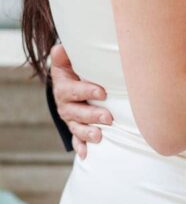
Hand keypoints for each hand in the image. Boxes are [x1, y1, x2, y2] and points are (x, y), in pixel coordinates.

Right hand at [50, 44, 111, 158]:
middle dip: (93, 116)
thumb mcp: (68, 61)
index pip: (74, 91)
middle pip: (77, 113)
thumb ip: (64, 56)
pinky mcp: (75, 128)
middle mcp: (65, 106)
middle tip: (109, 118)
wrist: (69, 84)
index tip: (103, 92)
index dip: (87, 91)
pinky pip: (76, 140)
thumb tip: (60, 48)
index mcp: (64, 88)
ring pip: (77, 128)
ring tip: (100, 136)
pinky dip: (81, 147)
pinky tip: (86, 155)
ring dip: (88, 133)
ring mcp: (70, 119)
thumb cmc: (74, 70)